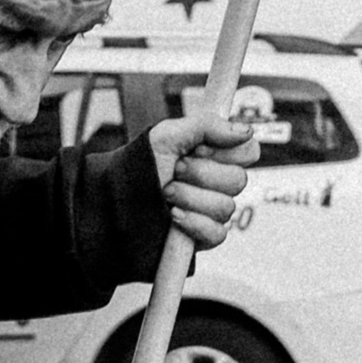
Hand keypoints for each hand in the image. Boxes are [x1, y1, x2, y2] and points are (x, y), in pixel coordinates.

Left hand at [147, 113, 258, 248]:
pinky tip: (172, 216)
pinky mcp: (205, 236)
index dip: (227, 152)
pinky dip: (192, 223)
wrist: (112, 201)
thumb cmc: (139, 166)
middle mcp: (219, 183)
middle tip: (176, 170)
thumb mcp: (167, 135)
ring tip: (165, 194)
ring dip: (190, 198)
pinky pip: (217, 232)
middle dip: (201, 175)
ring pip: (226, 207)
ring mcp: (213, 211)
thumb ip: (207, 126)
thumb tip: (246, 130)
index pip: (249, 151)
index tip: (198, 149)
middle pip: (239, 180)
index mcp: (215, 156)